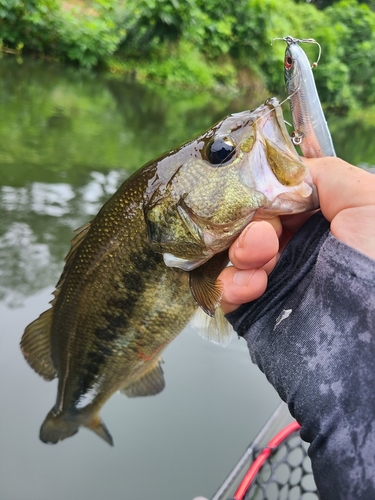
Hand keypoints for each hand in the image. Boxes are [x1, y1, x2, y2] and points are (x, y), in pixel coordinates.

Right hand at [219, 157, 374, 312]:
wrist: (370, 335)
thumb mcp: (366, 198)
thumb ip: (321, 173)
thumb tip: (276, 174)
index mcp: (318, 219)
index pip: (273, 197)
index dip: (261, 197)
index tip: (262, 203)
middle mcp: (295, 246)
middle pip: (248, 224)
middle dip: (248, 228)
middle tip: (263, 240)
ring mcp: (276, 277)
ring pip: (233, 255)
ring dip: (238, 255)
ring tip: (257, 267)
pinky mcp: (259, 308)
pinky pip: (227, 291)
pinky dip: (230, 286)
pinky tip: (252, 288)